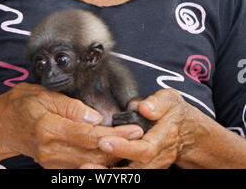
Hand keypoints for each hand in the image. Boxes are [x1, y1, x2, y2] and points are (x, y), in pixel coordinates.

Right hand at [0, 83, 144, 167]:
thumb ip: (70, 107)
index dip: (115, 134)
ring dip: (113, 156)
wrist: (1, 125)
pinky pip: (82, 167)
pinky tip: (114, 151)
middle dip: (121, 147)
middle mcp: (52, 150)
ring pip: (91, 164)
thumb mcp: (43, 95)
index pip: (89, 135)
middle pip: (94, 154)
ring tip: (133, 143)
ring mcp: (53, 162)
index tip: (134, 129)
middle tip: (141, 136)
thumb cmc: (22, 104)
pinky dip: (100, 161)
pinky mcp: (55, 166)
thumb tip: (94, 117)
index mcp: (50, 129)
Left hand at [81, 88, 196, 168]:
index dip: (124, 148)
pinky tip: (95, 169)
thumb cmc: (175, 112)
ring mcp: (152, 166)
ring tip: (86, 170)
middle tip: (87, 164)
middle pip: (135, 170)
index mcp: (162, 139)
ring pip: (133, 176)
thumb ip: (158, 102)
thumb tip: (144, 108)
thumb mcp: (171, 100)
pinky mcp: (145, 168)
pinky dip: (113, 174)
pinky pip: (131, 175)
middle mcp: (157, 157)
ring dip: (109, 176)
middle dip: (111, 171)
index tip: (105, 141)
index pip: (144, 149)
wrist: (188, 132)